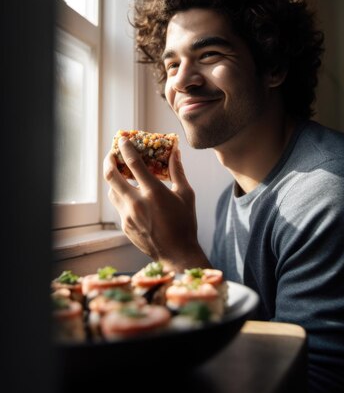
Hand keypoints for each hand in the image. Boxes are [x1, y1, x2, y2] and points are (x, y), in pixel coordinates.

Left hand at [103, 138, 210, 271]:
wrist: (177, 253)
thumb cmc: (185, 223)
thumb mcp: (186, 195)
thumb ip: (178, 172)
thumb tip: (175, 153)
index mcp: (153, 192)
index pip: (133, 163)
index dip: (125, 147)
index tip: (122, 139)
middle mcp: (136, 202)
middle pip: (111, 176)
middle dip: (108, 160)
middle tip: (112, 154)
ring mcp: (128, 215)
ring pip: (112, 191)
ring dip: (113, 179)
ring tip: (120, 173)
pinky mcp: (125, 226)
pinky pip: (118, 205)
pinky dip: (122, 196)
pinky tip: (131, 195)